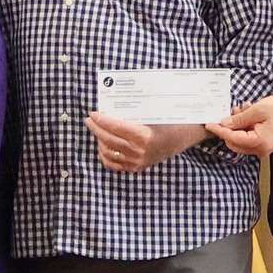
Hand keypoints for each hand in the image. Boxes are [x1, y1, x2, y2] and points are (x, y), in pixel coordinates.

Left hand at [86, 112, 204, 171]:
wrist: (182, 138)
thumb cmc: (168, 122)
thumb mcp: (153, 114)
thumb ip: (132, 112)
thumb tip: (110, 105)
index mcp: (144, 136)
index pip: (115, 127)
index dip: (102, 120)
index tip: (93, 113)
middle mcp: (139, 151)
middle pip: (109, 139)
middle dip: (96, 129)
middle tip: (90, 120)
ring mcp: (137, 162)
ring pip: (108, 152)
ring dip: (99, 140)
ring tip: (97, 130)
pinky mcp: (136, 168)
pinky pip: (114, 164)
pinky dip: (105, 155)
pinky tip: (102, 145)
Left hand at [207, 94, 272, 158]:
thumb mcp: (258, 110)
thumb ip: (239, 119)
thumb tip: (223, 124)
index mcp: (258, 143)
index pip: (231, 138)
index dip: (218, 130)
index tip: (208, 123)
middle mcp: (260, 150)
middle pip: (234, 142)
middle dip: (229, 127)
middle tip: (232, 110)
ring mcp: (263, 149)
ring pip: (240, 140)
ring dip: (238, 125)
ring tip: (243, 108)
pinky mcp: (265, 144)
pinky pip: (249, 138)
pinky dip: (245, 127)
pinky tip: (249, 113)